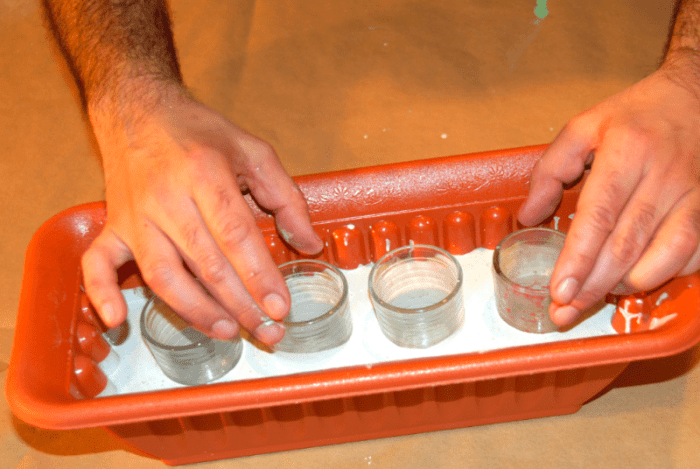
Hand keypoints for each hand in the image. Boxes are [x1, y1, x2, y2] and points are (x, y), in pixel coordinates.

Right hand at [81, 85, 322, 344]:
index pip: (236, 235)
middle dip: (240, 304)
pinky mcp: (113, 226)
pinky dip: (101, 292)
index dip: (260, 276)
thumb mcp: (254, 151)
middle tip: (267, 333)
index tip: (280, 307)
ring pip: (162, 273)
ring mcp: (135, 216)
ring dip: (193, 309)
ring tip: (226, 332)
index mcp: (205, 174)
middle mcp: (166, 198)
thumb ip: (286, 197)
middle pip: (206, 263)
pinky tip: (115, 320)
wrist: (139, 110)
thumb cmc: (200, 133)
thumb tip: (310, 244)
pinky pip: (97, 262)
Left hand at [518, 51, 699, 326]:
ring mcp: (694, 195)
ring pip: (663, 256)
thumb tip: (529, 217)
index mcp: (627, 153)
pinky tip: (636, 281)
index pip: (599, 217)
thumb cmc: (635, 115)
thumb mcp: (584, 127)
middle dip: (593, 287)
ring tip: (596, 296)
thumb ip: (550, 170)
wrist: (698, 96)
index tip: (559, 291)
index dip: (578, 259)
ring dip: (626, 285)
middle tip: (565, 313)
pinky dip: (664, 274)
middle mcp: (665, 177)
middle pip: (626, 245)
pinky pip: (692, 254)